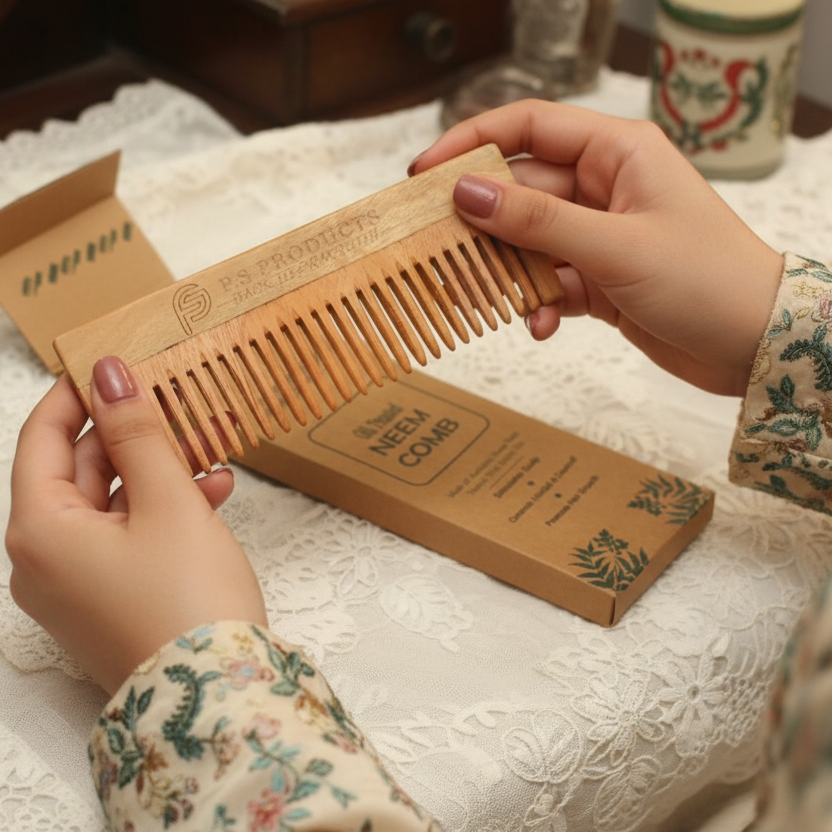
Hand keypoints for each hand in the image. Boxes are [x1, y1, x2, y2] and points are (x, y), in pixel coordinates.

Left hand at [5, 358, 267, 694]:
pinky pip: (127, 537)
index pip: (41, 438)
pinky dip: (164, 511)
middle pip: (79, 471)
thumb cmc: (188, 601)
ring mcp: (76, 586)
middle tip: (176, 399)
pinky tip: (212, 493)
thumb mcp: (168, 502)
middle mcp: (44, 560)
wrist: (219, 697)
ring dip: (159, 471)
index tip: (114, 362)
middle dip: (133, 434)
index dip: (76, 394)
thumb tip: (112, 374)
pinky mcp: (109, 601)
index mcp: (40, 531)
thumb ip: (138, 434)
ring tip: (211, 444)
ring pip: (112, 504)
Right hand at [409, 100, 783, 395]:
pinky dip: (539, 303)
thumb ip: (538, 220)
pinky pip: (550, 281)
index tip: (426, 174)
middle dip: (482, 226)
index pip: (529, 127)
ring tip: (483, 299)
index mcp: (616, 153)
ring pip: (529, 243)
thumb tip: (468, 192)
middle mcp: (604, 187)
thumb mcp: (615, 246)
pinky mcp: (599, 277)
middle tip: (439, 251)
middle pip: (520, 193)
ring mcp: (600, 234)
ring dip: (508, 273)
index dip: (472, 143)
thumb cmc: (707, 279)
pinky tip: (541, 325)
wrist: (754, 344)